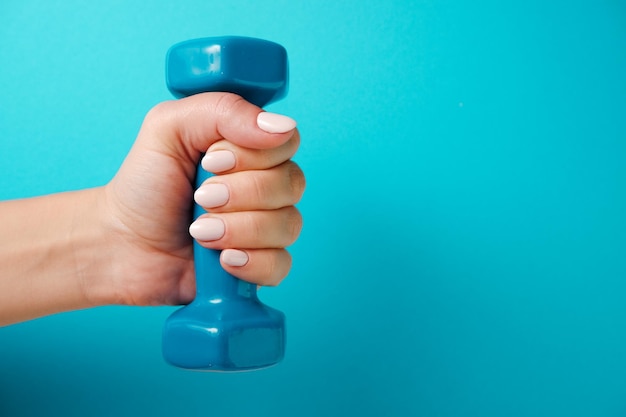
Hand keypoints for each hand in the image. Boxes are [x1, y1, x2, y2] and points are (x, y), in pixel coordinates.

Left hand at [100, 93, 303, 306]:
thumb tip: (281, 126)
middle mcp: (266, 185)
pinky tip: (222, 259)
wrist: (121, 244)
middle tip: (199, 198)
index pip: (286, 141)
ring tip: (200, 231)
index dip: (253, 155)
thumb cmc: (145, 185)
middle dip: (240, 194)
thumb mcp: (168, 128)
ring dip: (239, 229)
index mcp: (250, 147)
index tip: (210, 162)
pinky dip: (251, 263)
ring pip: (289, 225)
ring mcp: (266, 227)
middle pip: (292, 183)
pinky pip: (281, 264)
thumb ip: (222, 110)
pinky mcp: (261, 265)